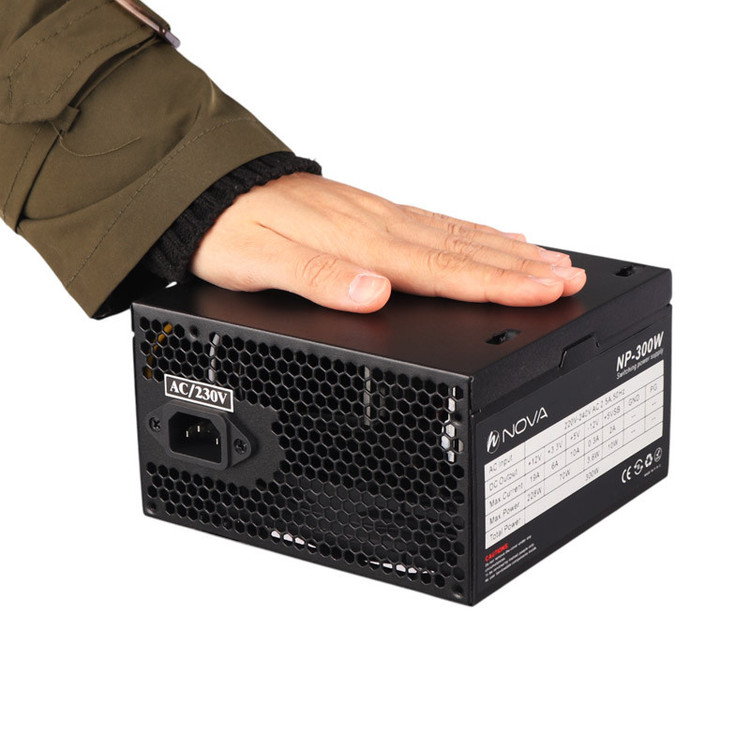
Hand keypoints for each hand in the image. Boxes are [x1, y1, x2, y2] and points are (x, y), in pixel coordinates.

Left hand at [190, 173, 585, 311]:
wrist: (207, 192)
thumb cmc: (230, 232)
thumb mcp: (260, 264)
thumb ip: (319, 281)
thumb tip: (374, 294)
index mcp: (360, 244)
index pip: (443, 269)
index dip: (498, 284)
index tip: (545, 291)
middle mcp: (378, 227)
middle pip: (464, 250)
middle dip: (521, 268)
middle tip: (571, 277)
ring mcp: (378, 218)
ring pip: (457, 235)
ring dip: (507, 250)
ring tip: (550, 260)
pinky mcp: (372, 216)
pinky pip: (435, 225)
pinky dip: (473, 233)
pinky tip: (493, 238)